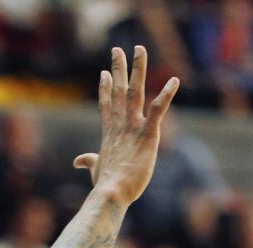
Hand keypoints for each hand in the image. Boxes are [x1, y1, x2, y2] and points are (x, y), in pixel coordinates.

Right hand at [73, 46, 178, 206]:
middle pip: (118, 90)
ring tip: (139, 49)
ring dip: (137, 69)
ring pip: (135, 91)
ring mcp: (133, 127)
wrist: (111, 194)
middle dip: (118, 68)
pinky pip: (159, 110)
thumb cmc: (104, 186)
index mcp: (109, 133)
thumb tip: (77, 161)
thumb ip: (89, 161)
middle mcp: (120, 125)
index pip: (106, 105)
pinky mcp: (148, 134)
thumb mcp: (95, 170)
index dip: (105, 88)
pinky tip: (175, 81)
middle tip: (118, 49)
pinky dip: (167, 95)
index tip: (105, 72)